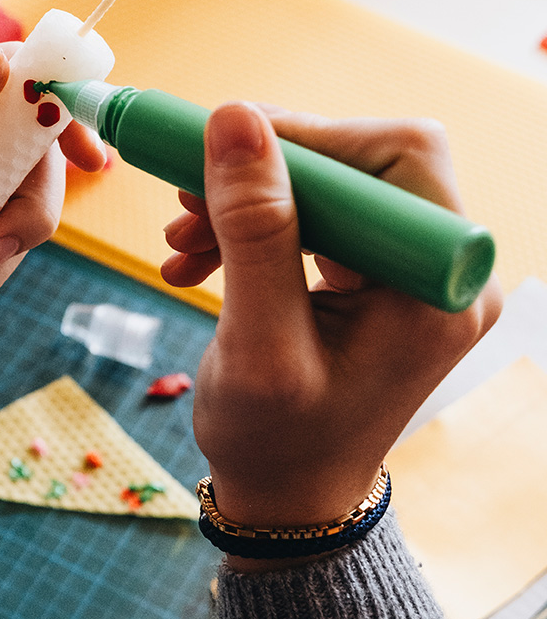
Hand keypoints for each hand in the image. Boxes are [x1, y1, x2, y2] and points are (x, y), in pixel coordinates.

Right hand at [161, 103, 501, 565]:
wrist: (286, 501)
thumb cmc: (277, 444)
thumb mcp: (258, 342)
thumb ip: (254, 231)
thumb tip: (234, 117)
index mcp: (438, 289)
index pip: (397, 154)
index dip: (308, 136)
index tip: (218, 150)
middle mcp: (439, 271)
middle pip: (361, 161)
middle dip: (265, 170)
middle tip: (184, 192)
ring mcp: (409, 274)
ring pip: (331, 184)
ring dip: (246, 199)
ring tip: (179, 237)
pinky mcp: (376, 279)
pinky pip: (317, 216)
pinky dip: (253, 225)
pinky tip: (195, 257)